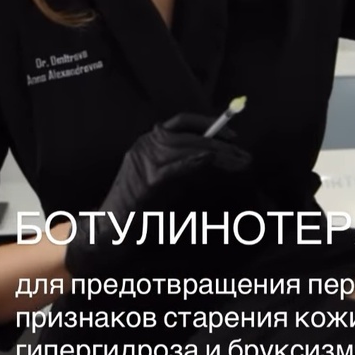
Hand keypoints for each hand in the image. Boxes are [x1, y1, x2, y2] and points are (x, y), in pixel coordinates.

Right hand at [65, 113, 252, 278]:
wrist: (110, 233)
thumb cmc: (138, 211)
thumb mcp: (161, 180)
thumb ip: (182, 166)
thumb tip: (216, 159)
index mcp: (147, 143)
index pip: (181, 121)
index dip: (210, 124)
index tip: (232, 135)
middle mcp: (144, 147)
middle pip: (190, 135)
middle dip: (221, 143)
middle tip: (244, 155)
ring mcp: (144, 162)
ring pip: (189, 149)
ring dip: (219, 155)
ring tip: (240, 164)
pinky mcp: (148, 182)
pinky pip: (179, 168)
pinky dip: (197, 163)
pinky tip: (212, 163)